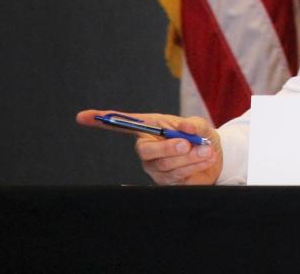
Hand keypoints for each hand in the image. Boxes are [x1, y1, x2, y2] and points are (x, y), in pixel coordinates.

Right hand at [76, 109, 222, 184]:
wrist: (217, 156)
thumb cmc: (201, 136)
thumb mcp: (200, 126)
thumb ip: (193, 125)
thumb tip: (187, 129)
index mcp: (150, 129)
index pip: (122, 124)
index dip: (102, 120)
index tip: (82, 116)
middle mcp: (148, 149)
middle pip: (145, 151)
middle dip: (166, 148)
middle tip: (185, 144)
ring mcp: (156, 168)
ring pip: (166, 165)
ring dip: (190, 156)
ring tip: (206, 150)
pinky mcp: (167, 183)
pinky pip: (177, 176)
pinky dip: (195, 165)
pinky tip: (207, 158)